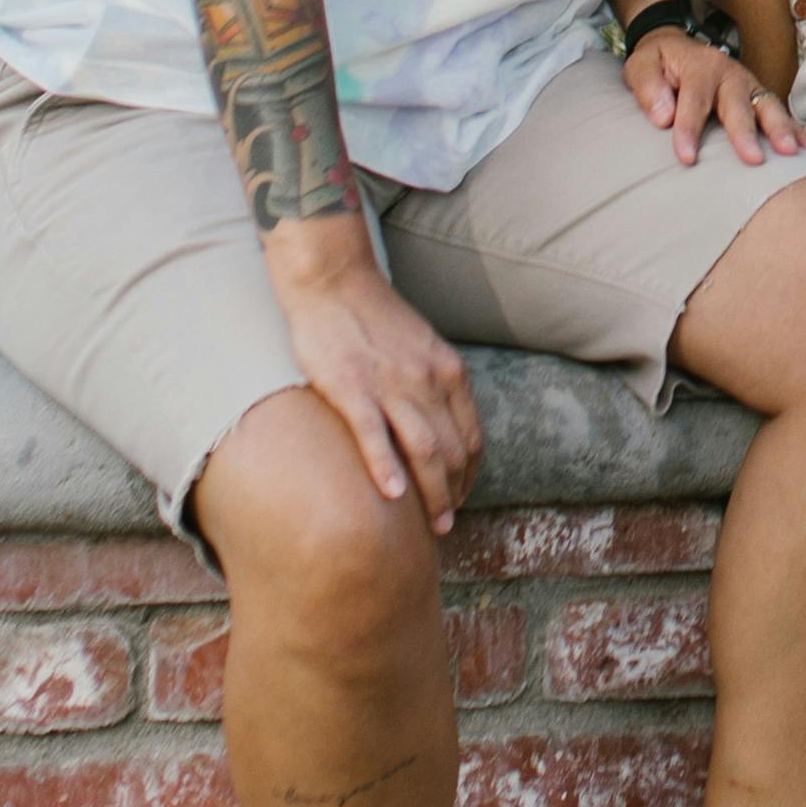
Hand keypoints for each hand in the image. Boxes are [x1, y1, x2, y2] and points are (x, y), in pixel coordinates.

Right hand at [265, 214, 483, 526]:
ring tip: (433, 525)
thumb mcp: (421, 348)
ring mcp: (391, 385)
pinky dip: (385, 467)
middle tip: (446, 525)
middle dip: (454, 493)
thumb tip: (440, 426)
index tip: (461, 497)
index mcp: (448, 371)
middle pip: (453, 450)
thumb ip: (433, 384)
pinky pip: (374, 434)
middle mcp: (428, 380)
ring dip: (432, 494)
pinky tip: (391, 496)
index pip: (471, 435)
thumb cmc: (374, 318)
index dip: (470, 474)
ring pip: (424, 450)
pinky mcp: (352, 387)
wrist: (334, 281)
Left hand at [624, 25, 804, 168]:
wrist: (677, 45)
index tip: (687, 157)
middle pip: (739, 104)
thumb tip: (663, 117)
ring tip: (791, 153)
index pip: (694, 100)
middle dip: (746, 132)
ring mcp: (748, 84)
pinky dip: (797, 129)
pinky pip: (779, 112)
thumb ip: (648, 88)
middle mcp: (729, 73)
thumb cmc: (659, 63)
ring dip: (780, 130)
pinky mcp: (757, 96)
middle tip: (754, 159)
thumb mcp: (640, 66)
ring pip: (767, 106)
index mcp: (699, 66)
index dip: (690, 129)